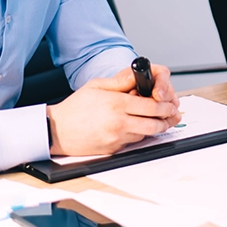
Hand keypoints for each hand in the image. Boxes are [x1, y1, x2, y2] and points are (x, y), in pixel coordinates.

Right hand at [47, 66, 182, 156]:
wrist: (56, 130)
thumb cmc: (75, 107)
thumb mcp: (97, 85)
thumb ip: (121, 81)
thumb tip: (139, 77)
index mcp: (117, 104)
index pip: (152, 107)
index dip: (165, 106)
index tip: (169, 105)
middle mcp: (118, 123)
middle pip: (154, 125)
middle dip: (165, 120)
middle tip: (170, 116)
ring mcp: (116, 138)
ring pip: (144, 134)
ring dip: (150, 128)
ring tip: (150, 119)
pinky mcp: (112, 150)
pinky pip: (131, 143)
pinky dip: (135, 135)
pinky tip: (131, 127)